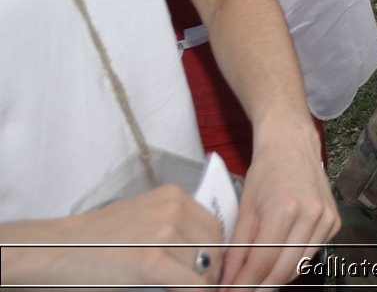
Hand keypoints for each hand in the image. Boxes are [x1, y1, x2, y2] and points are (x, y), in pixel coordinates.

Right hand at [0, 185, 223, 288]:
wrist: (57, 250)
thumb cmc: (97, 240)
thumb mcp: (144, 219)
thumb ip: (175, 227)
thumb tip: (207, 253)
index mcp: (173, 196)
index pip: (215, 228)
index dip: (216, 254)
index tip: (209, 272)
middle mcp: (173, 209)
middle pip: (215, 247)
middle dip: (211, 271)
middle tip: (199, 286)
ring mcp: (164, 233)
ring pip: (204, 268)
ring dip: (197, 285)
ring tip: (181, 289)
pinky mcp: (152, 260)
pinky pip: (190, 284)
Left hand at [223, 117, 338, 288]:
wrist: (293, 146)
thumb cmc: (266, 173)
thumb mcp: (245, 208)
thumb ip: (237, 247)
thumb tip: (228, 280)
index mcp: (284, 209)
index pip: (262, 261)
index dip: (243, 284)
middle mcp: (311, 214)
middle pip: (283, 269)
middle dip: (260, 287)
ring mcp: (326, 219)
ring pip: (299, 265)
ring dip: (276, 278)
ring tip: (256, 282)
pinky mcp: (334, 222)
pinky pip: (311, 253)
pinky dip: (293, 262)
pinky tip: (278, 261)